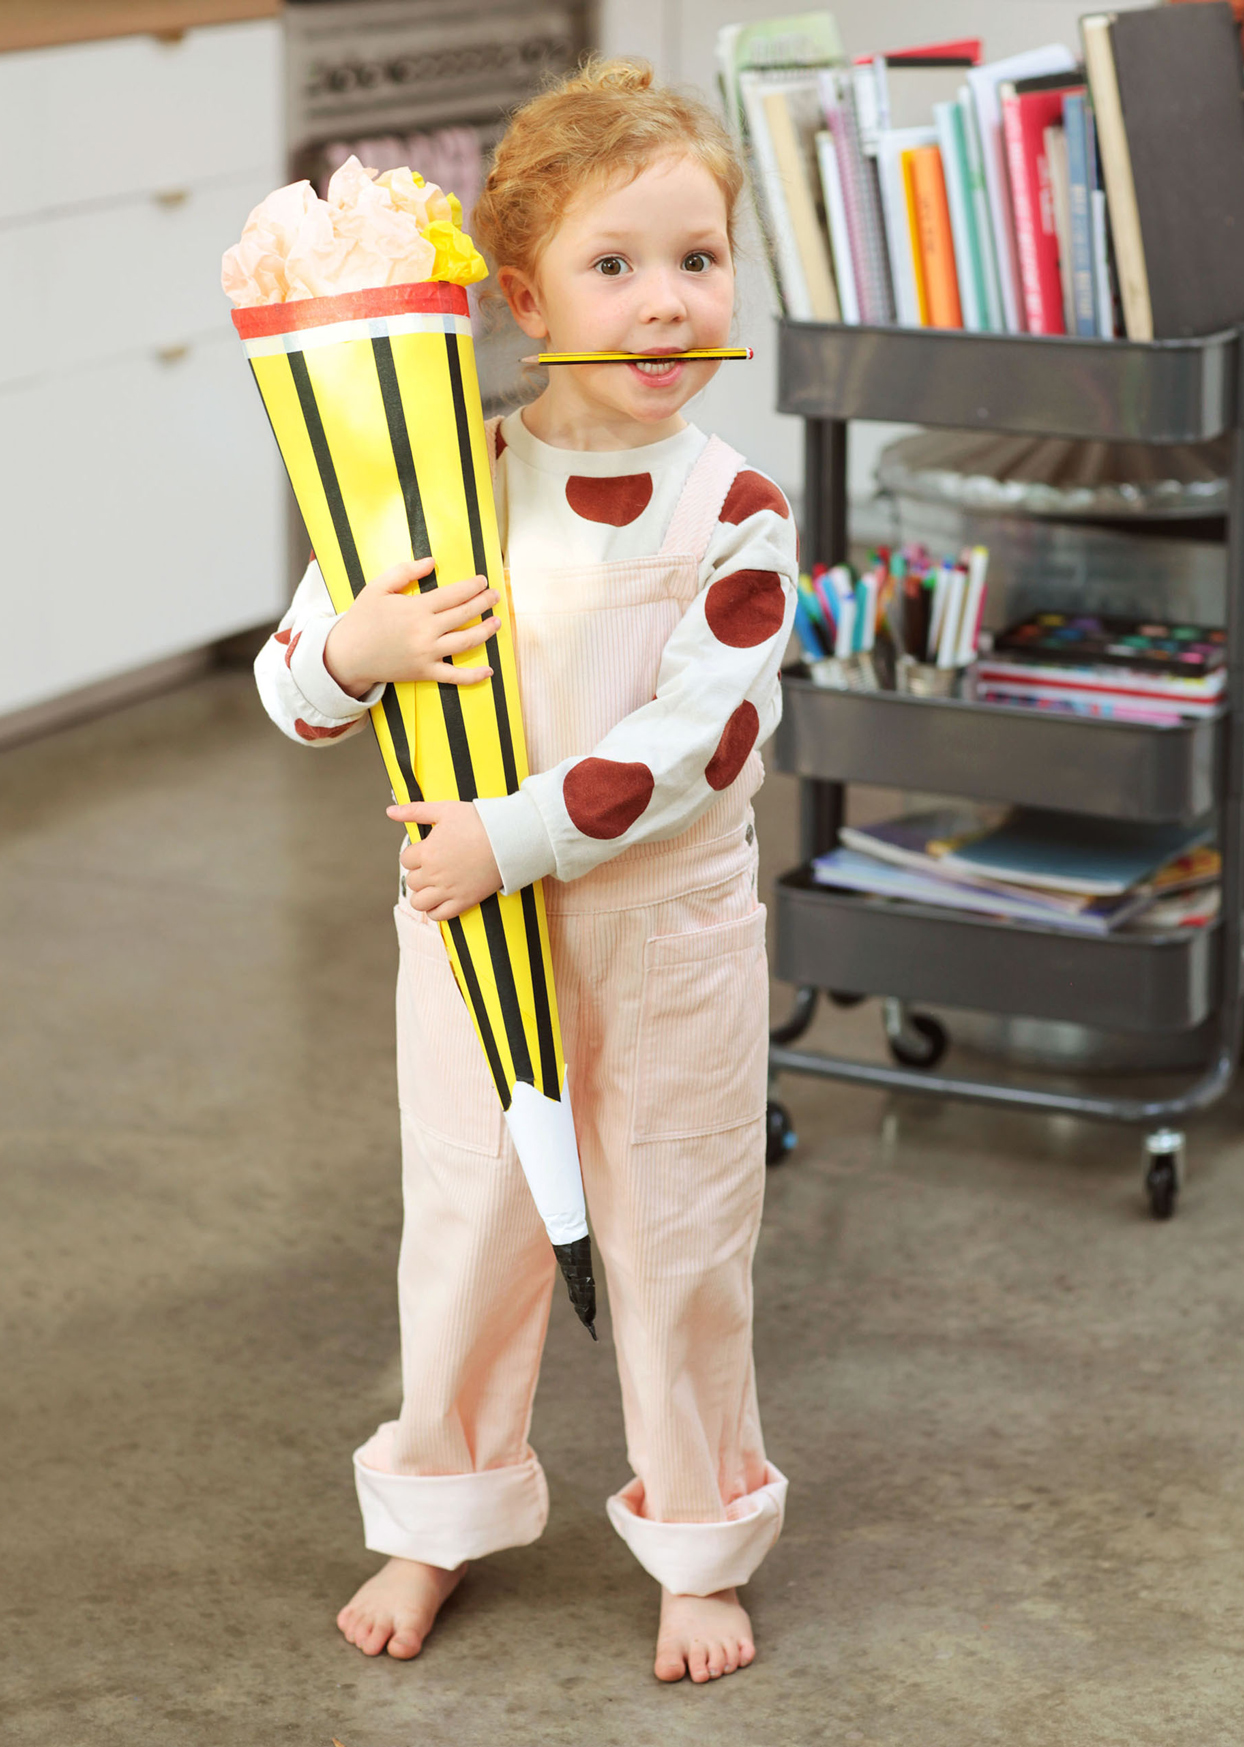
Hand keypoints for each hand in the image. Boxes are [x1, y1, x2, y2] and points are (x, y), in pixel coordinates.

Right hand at [325, 557, 500, 697]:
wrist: (347, 655)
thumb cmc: (362, 618)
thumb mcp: (378, 587)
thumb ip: (405, 571)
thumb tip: (432, 561)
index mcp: (416, 608)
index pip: (454, 594)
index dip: (473, 587)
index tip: (483, 581)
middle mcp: (426, 631)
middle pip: (465, 615)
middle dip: (484, 603)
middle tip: (495, 596)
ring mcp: (427, 654)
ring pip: (466, 642)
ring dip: (486, 631)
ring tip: (497, 622)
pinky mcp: (425, 672)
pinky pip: (455, 676)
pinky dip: (474, 676)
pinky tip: (489, 670)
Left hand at [390, 799, 502, 920]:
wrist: (510, 838)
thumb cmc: (478, 820)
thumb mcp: (444, 809)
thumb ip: (414, 810)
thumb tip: (389, 811)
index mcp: (427, 851)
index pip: (406, 860)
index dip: (416, 855)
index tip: (429, 851)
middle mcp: (434, 873)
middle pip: (411, 881)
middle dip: (420, 874)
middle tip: (435, 867)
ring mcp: (448, 890)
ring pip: (419, 902)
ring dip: (423, 895)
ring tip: (434, 886)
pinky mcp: (464, 901)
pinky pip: (439, 916)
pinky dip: (435, 911)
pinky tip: (441, 900)